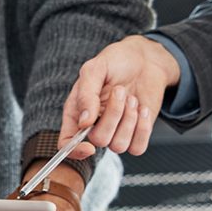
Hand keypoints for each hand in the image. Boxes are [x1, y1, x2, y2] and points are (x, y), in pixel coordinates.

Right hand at [60, 35, 180, 159]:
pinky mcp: (136, 135)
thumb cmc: (116, 62)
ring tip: (131, 98)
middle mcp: (93, 126)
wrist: (145, 59)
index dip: (74, 150)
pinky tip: (142, 109)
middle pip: (99, 140)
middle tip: (120, 91)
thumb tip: (84, 122)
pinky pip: (137, 148)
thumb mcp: (95, 69)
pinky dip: (142, 128)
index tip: (89, 147)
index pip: (66, 143)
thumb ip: (86, 94)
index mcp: (76, 113)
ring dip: (129, 119)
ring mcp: (115, 132)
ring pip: (119, 146)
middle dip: (113, 115)